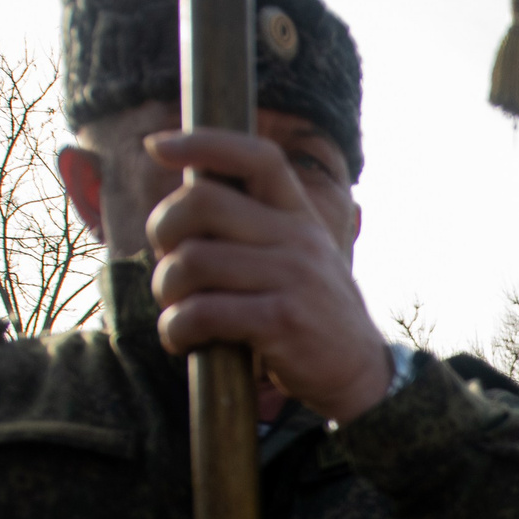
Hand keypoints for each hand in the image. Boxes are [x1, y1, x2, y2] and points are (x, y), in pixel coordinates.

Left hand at [143, 129, 392, 423]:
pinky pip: (201, 312)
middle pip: (201, 202)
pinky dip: (176, 328)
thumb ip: (257, 231)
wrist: (362, 377)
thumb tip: (186, 204)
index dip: (203, 142)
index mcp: (301, 218)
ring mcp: (294, 278)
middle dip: (163, 230)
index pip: (257, 156)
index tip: (156, 146)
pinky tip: (183, 340)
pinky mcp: (282, 321)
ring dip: (166, 290)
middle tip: (169, 265)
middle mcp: (300, 239)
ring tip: (176, 311)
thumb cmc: (312, 317)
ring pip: (191, 260)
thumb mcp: (299, 261)